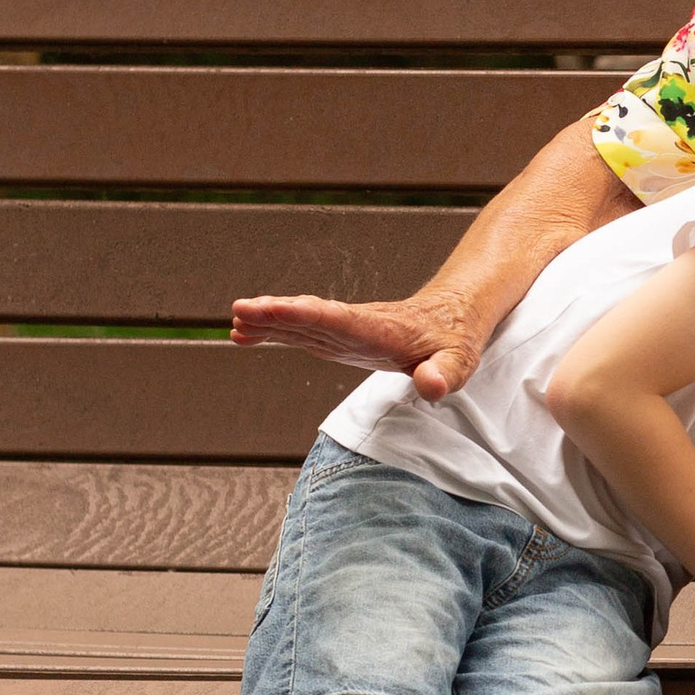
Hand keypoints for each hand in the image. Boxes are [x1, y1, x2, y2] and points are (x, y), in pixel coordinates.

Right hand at [229, 289, 482, 402]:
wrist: (452, 316)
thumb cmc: (456, 341)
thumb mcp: (460, 361)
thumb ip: (445, 374)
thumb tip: (432, 387)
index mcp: (382, 331)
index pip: (339, 321)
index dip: (306, 316)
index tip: (276, 308)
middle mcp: (357, 326)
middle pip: (312, 318)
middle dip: (277, 314)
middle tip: (240, 310)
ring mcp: (346, 331)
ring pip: (302, 324)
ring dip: (268, 322)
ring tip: (235, 321)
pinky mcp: (340, 338)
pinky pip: (303, 332)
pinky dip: (274, 331)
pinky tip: (245, 333)